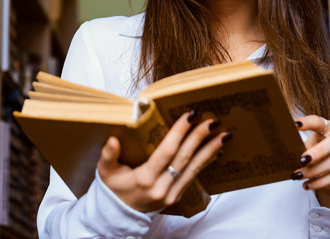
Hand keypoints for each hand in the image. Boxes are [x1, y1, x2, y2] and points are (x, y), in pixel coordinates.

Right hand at [97, 111, 229, 212]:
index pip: (166, 152)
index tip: (189, 116)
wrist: (120, 214)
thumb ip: (108, 156)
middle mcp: (161, 188)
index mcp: (144, 179)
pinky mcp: (177, 197)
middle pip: (184, 158)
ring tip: (223, 135)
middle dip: (199, 138)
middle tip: (212, 121)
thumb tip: (113, 140)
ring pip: (194, 169)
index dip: (179, 133)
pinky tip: (215, 151)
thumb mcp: (106, 172)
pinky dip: (206, 162)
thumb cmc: (114, 188)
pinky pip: (194, 176)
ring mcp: (171, 194)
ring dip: (210, 150)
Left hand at [293, 115, 329, 211]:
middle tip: (302, 159)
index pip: (319, 121)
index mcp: (327, 127)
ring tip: (298, 175)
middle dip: (319, 151)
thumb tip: (282, 149)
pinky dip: (320, 182)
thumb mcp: (305, 147)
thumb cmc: (314, 154)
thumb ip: (298, 146)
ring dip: (314, 170)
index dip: (308, 122)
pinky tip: (307, 185)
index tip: (294, 125)